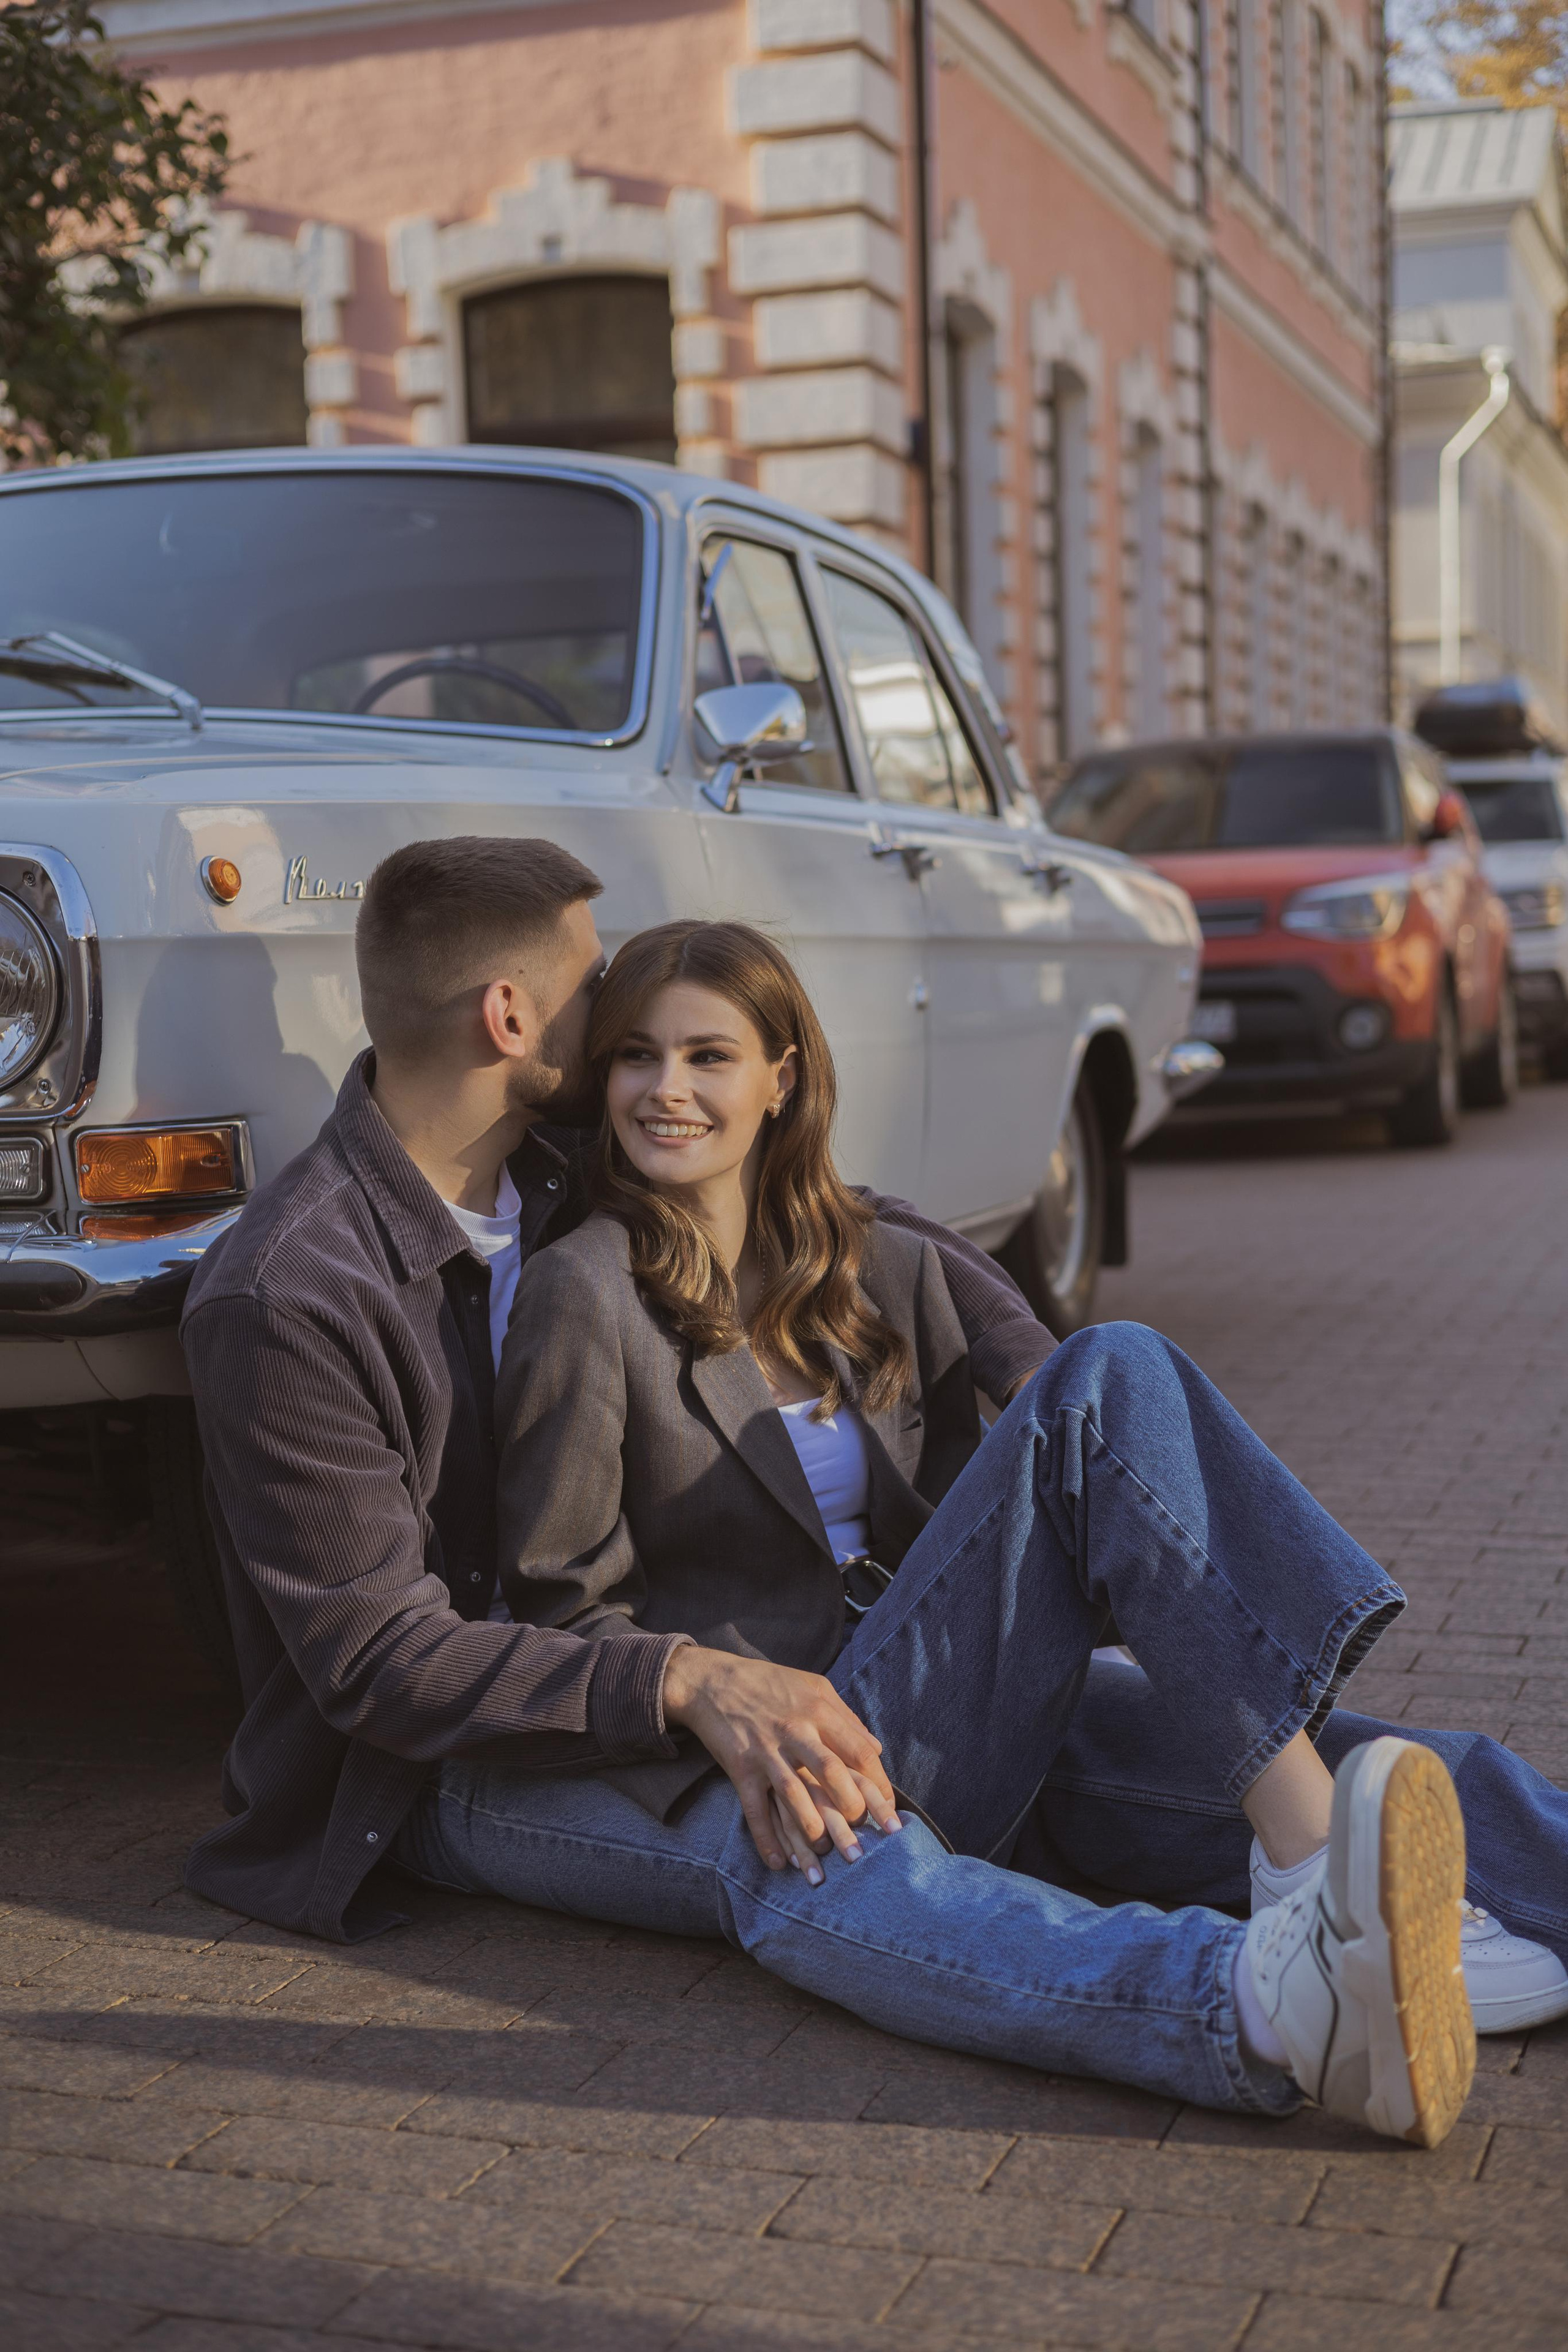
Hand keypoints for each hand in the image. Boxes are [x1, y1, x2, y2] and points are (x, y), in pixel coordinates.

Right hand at [661, 1645, 900, 1877]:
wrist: (712, 1680)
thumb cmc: (770, 1683)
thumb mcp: (815, 1687)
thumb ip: (847, 1718)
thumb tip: (876, 1750)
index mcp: (819, 1711)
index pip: (859, 1752)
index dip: (879, 1786)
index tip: (889, 1814)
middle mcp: (795, 1731)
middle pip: (832, 1772)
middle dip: (854, 1809)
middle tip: (867, 1838)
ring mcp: (766, 1751)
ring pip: (795, 1795)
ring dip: (814, 1829)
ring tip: (830, 1855)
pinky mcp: (740, 1768)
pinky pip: (755, 1810)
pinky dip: (766, 1839)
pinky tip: (780, 1864)